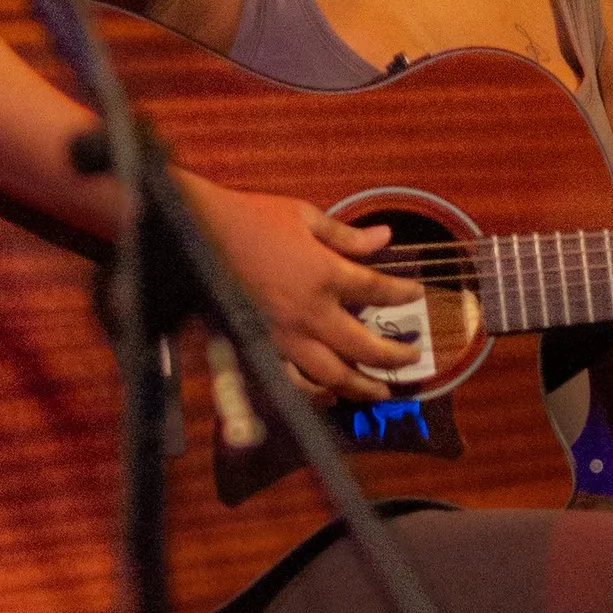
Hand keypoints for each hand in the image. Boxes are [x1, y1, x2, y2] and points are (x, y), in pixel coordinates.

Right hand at [181, 178, 404, 396]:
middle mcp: (309, 313)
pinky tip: (330, 396)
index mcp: (324, 274)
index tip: (415, 295)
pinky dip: (314, 394)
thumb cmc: (251, 218)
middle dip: (395, 356)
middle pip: (365, 347)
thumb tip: (385, 237)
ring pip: (332, 375)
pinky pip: (292, 380)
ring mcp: (284, 336)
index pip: (378, 291)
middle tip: (413, 359)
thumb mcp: (304, 216)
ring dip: (362, 387)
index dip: (402, 294)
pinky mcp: (261, 347)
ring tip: (382, 390)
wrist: (197, 232)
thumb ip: (347, 236)